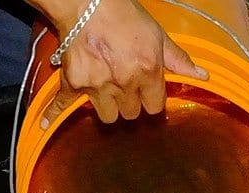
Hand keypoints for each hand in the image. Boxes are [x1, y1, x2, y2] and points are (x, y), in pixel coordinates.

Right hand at [34, 0, 208, 126]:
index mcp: (148, 72)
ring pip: (108, 116)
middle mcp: (124, 83)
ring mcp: (97, 86)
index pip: (155, 107)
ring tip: (107, 90)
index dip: (152, 100)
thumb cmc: (125, 16)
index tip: (148, 93)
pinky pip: (62, 105)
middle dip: (131, 103)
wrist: (88, 2)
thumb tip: (203, 76)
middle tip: (126, 87)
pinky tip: (45, 124)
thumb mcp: (157, 35)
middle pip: (131, 114)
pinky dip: (53, 114)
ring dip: (108, 107)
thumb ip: (179, 59)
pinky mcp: (74, 83)